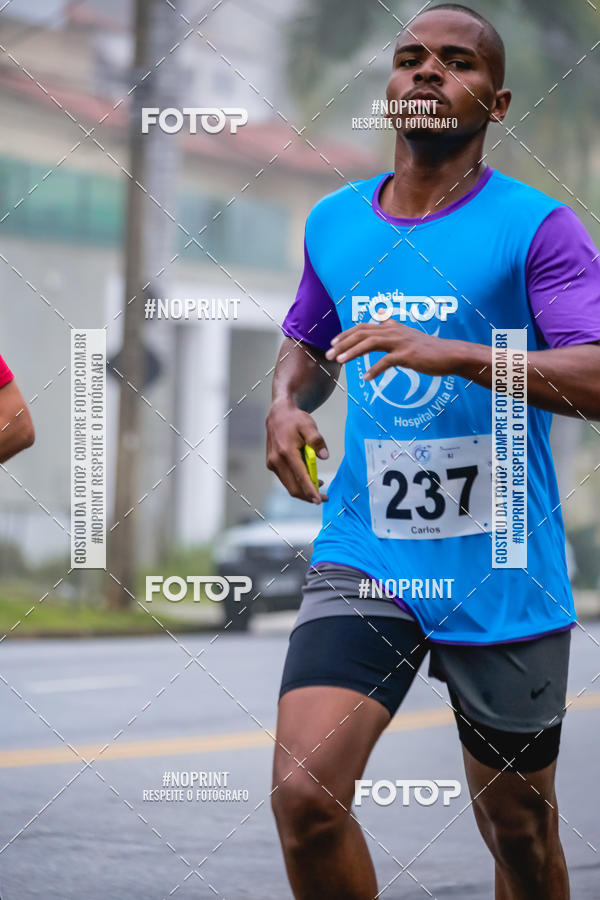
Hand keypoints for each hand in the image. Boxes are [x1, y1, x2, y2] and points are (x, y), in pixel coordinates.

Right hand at [265, 398, 328, 503]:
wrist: (278, 415)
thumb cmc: (295, 420)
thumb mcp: (309, 426)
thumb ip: (317, 441)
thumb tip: (324, 457)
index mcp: (286, 452)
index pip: (300, 477)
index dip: (310, 491)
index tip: (319, 500)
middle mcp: (276, 460)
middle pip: (293, 487)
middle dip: (308, 495)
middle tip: (324, 497)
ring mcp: (272, 464)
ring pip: (289, 486)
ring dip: (304, 490)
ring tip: (319, 484)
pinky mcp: (272, 465)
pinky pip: (286, 480)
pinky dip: (297, 483)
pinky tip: (309, 477)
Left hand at [325, 320, 461, 379]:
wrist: (449, 354)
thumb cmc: (428, 348)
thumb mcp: (407, 335)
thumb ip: (393, 328)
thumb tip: (382, 317)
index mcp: (391, 327)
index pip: (363, 327)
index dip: (346, 334)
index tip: (333, 343)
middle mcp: (393, 331)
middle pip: (362, 333)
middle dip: (343, 343)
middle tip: (329, 354)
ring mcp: (400, 342)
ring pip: (370, 344)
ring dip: (353, 353)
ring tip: (340, 362)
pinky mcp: (408, 355)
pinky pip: (386, 362)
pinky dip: (375, 370)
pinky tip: (366, 378)